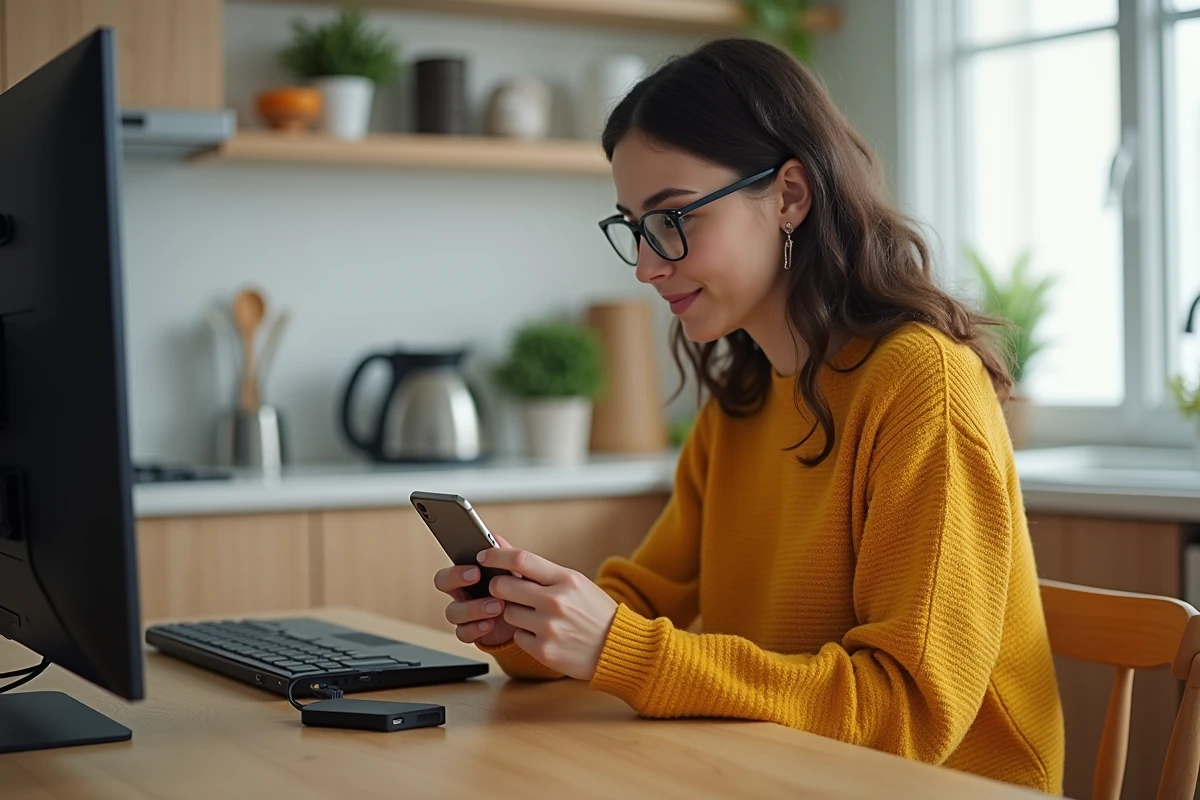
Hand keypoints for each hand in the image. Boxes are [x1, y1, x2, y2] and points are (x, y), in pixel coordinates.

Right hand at [433, 533, 519, 647]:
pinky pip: (463, 633)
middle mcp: (462, 593)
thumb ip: (503, 555)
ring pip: (453, 612)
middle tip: (477, 577)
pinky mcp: (474, 632)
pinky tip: (491, 624)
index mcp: (469, 575)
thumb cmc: (520, 591)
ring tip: (497, 605)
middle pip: (442, 584)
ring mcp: (466, 614)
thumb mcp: (515, 570)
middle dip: (456, 579)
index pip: (450, 569)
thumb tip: (493, 536)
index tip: (476, 568)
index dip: (456, 570)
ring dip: (473, 608)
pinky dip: (476, 628)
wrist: (532, 618)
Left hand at [479, 547, 618, 680]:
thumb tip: (501, 545)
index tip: (483, 555)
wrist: (619, 648)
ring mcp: (548, 628)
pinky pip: (517, 636)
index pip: (520, 560)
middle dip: (499, 587)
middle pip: (502, 587)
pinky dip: (526, 635)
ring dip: (515, 614)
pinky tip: (544, 635)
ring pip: (508, 613)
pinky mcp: (544, 651)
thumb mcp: (574, 582)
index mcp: (565, 579)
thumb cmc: (595, 611)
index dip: (496, 556)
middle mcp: (555, 601)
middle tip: (506, 590)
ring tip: (537, 617)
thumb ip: (539, 568)